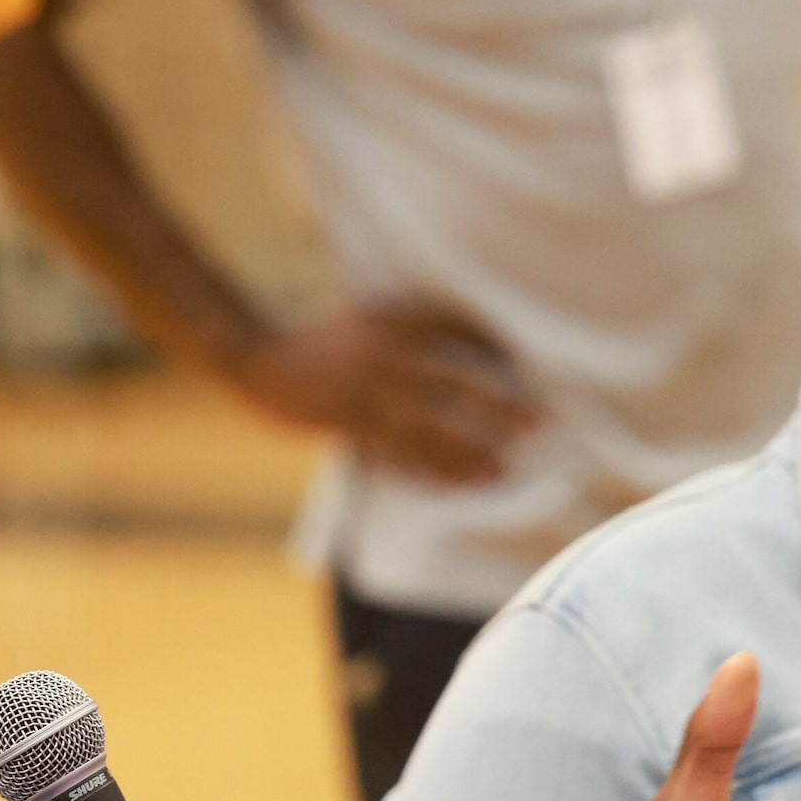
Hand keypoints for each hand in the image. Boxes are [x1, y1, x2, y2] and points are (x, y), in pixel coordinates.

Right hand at [228, 299, 540, 482]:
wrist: (263, 360)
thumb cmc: (322, 338)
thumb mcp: (370, 317)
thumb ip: (414, 327)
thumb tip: (469, 341)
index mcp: (394, 322)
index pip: (457, 329)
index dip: (495, 345)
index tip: (528, 363)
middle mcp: (387, 358)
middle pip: (455, 385)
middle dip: (499, 406)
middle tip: (538, 423)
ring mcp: (369, 395)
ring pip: (431, 428)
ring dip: (470, 450)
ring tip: (504, 469)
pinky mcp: (352, 425)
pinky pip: (401, 453)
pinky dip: (432, 470)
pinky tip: (458, 483)